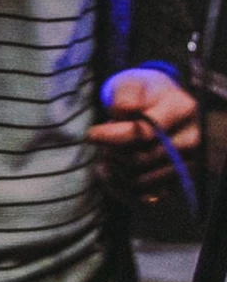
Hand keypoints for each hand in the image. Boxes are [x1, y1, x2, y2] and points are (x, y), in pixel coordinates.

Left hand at [87, 67, 198, 202]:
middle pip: (143, 159)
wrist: (158, 103)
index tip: (91, 134)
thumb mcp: (130, 84)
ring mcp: (188, 164)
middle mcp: (191, 139)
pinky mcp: (178, 181)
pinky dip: (122, 188)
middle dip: (113, 152)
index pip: (146, 132)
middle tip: (99, 141)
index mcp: (182, 109)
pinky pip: (147, 198)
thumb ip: (125, 98)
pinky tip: (109, 172)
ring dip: (116, 170)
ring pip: (143, 180)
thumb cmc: (141, 92)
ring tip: (106, 154)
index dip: (114, 136)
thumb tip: (123, 114)